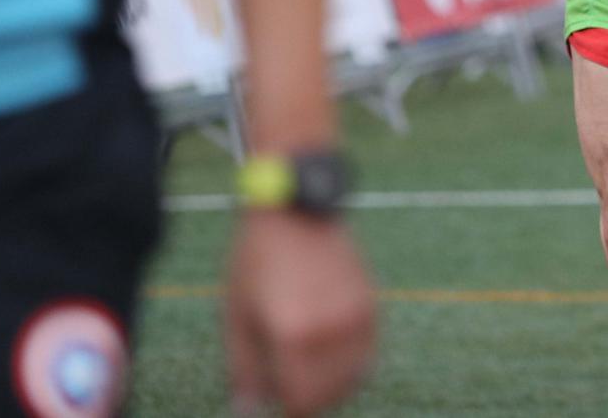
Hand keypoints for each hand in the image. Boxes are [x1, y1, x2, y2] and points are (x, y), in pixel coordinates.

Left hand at [225, 210, 375, 416]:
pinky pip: (367, 353)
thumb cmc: (256, 261)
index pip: (301, 400)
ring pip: (353, 377)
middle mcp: (330, 329)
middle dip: (309, 398)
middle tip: (291, 386)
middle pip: (329, 394)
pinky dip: (352, 363)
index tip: (279, 401)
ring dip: (333, 384)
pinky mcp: (369, 303)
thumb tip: (248, 411)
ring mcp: (355, 316)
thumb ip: (244, 370)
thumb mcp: (237, 317)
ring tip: (309, 371)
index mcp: (293, 335)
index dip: (289, 408)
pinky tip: (329, 354)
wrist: (292, 210)